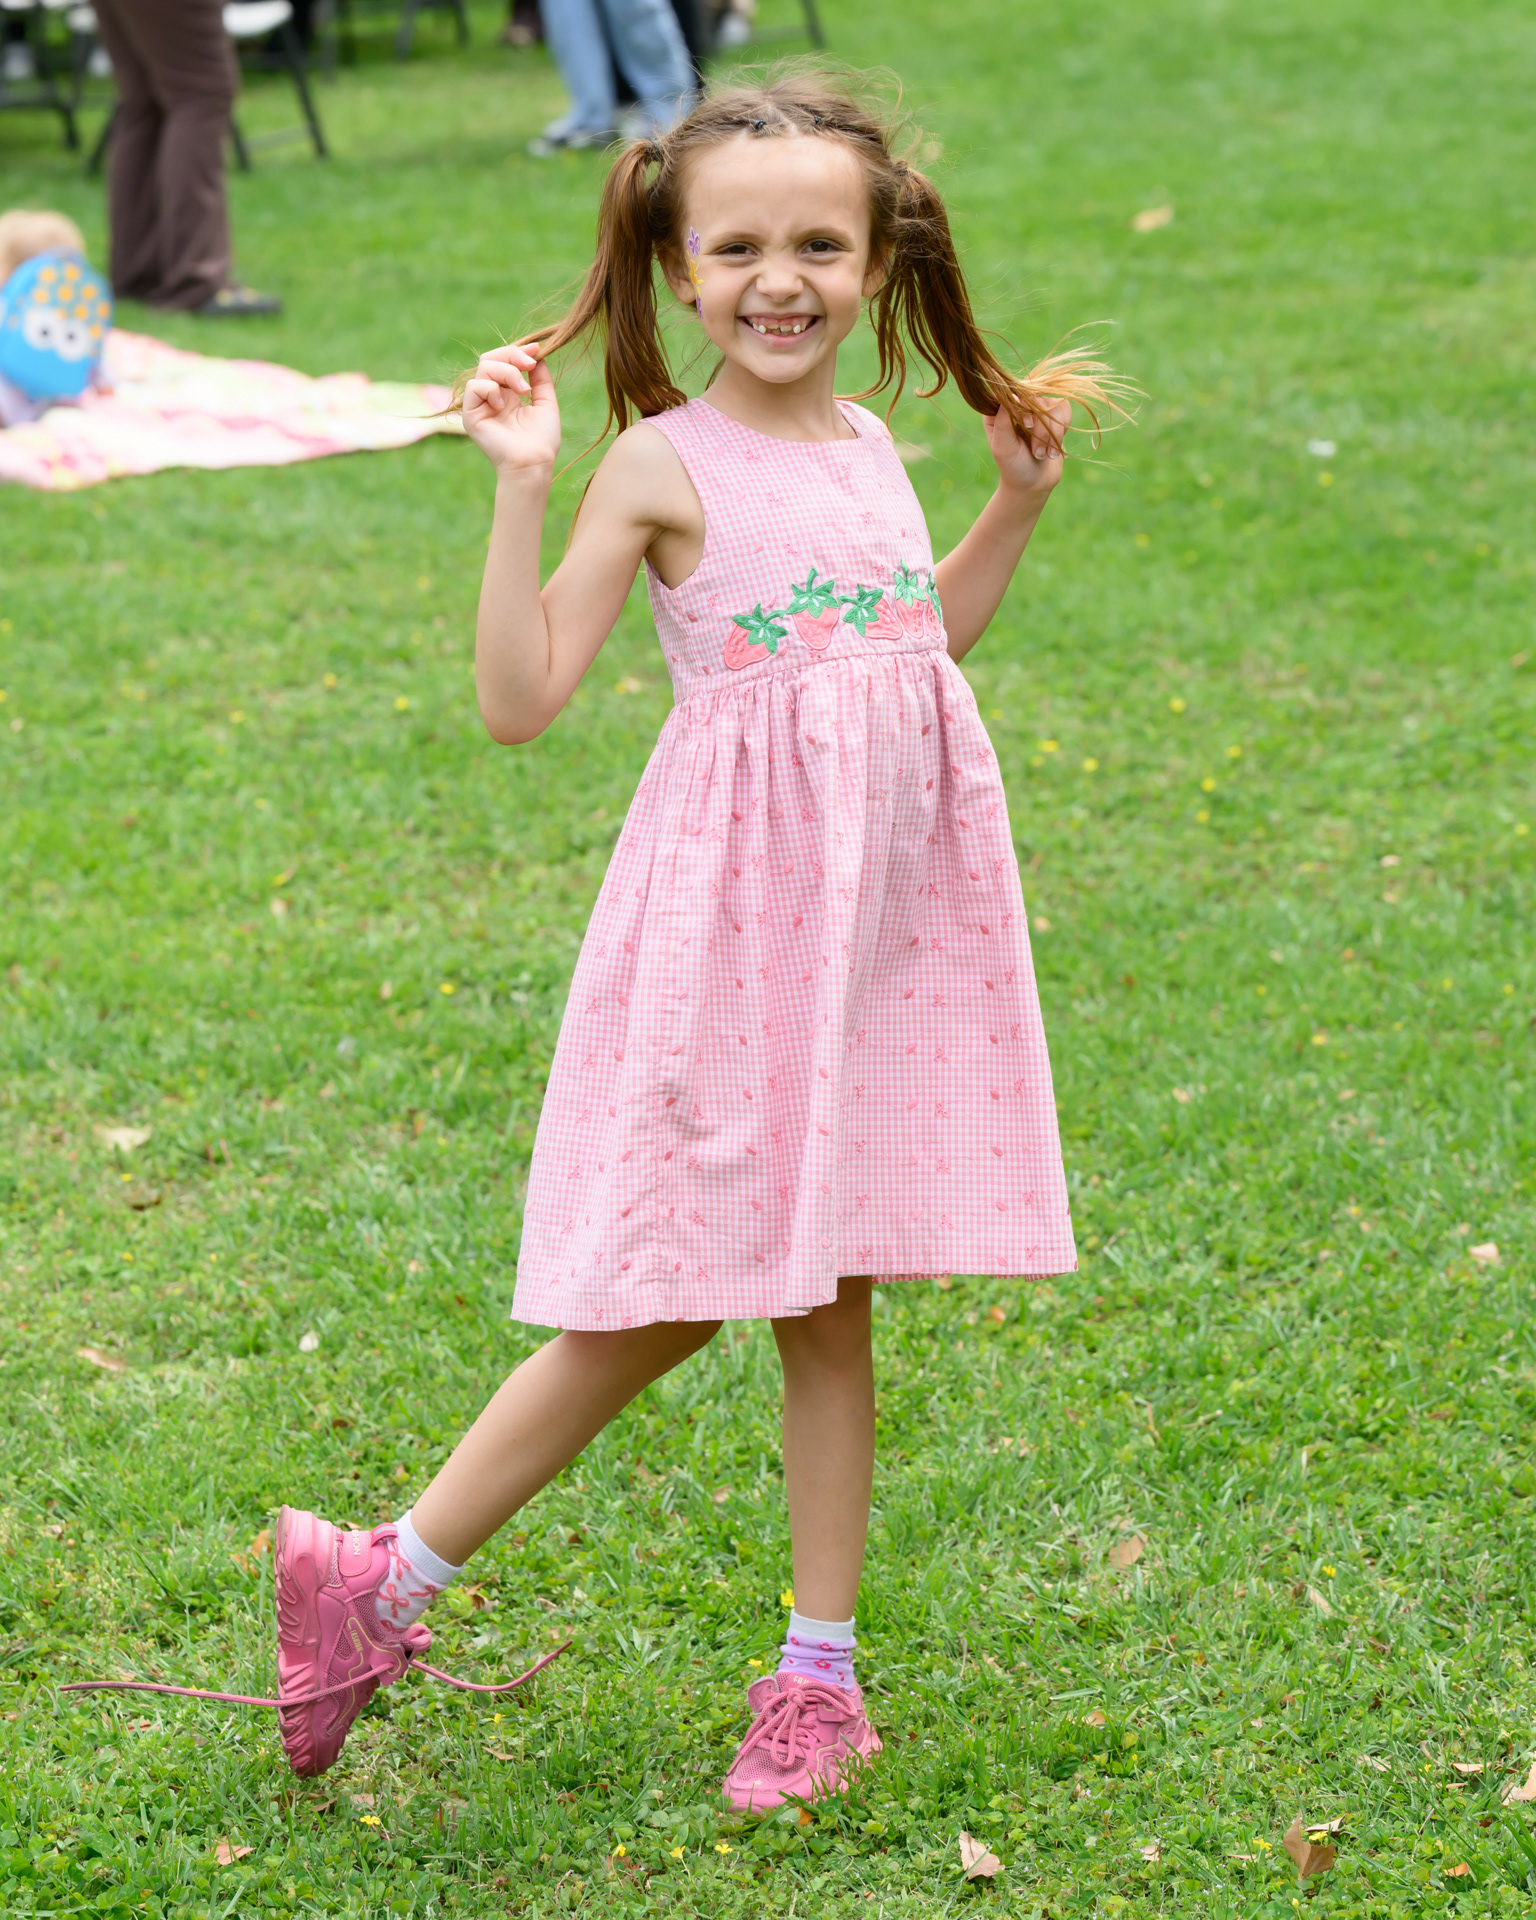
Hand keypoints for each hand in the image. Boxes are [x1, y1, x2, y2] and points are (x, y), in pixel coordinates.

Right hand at [462, 341, 559, 477]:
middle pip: (491, 358)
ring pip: (484, 368)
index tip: (536, 349)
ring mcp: (479, 404)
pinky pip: (474, 387)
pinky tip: (503, 406)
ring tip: (523, 391)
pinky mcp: (470, 415)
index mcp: (507, 393)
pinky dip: (491, 389)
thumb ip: (540, 378)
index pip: (504, 361)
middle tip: (530, 364)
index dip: (518, 351)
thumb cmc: (541, 440)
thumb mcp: (546, 402)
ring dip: (507, 373)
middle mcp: (491, 396)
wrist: (533, 463)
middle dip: (512, 356)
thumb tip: (536, 353)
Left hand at [984, 394, 1070, 498]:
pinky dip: (1061, 432)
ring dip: (1050, 434)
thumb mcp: (1003, 446)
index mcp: (998, 411)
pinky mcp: (1054, 415)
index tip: (1026, 425)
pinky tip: (1052, 451)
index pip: (1011, 391)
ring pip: (1051, 404)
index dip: (1022, 405)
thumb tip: (1011, 393)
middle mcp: (1017, 405)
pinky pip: (1064, 409)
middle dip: (1039, 426)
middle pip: (1035, 397)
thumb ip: (1003, 420)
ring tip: (1042, 455)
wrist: (1033, 485)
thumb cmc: (1013, 467)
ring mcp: (1036, 409)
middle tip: (1035, 450)